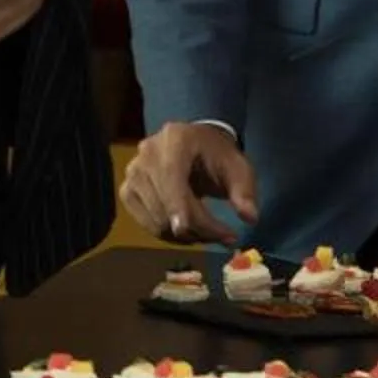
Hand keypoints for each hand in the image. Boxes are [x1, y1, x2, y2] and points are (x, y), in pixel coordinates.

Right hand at [120, 122, 262, 243]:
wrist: (194, 145)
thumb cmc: (216, 155)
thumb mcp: (238, 167)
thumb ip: (245, 191)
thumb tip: (250, 217)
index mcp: (174, 140)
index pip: (170, 175)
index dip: (176, 203)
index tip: (185, 229)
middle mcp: (146, 154)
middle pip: (165, 202)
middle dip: (198, 228)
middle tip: (228, 238)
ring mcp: (132, 174)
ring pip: (156, 218)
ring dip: (187, 237)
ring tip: (211, 235)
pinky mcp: (127, 192)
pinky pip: (147, 224)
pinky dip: (170, 236)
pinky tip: (192, 234)